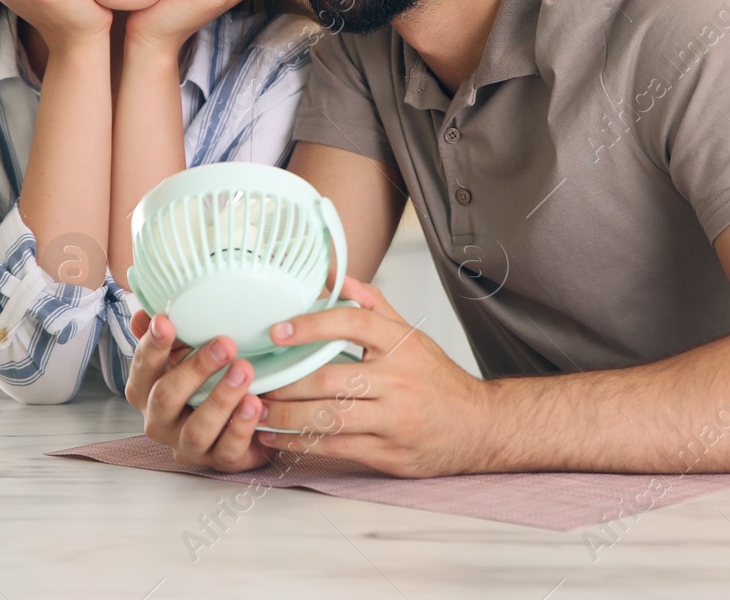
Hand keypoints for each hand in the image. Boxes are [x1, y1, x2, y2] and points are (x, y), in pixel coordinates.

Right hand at [125, 309, 272, 472]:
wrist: (241, 420)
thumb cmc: (205, 380)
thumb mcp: (186, 352)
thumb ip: (168, 334)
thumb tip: (145, 312)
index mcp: (146, 391)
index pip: (143, 367)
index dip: (153, 344)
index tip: (165, 321)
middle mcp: (159, 421)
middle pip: (167, 397)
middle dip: (196, 369)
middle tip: (225, 344)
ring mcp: (187, 445)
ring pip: (197, 429)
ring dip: (221, 397)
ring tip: (244, 371)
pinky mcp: (218, 461)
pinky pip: (227, 449)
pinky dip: (241, 426)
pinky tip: (256, 404)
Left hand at [255, 276, 495, 477]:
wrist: (478, 427)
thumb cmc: (436, 379)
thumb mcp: (411, 335)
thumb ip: (371, 305)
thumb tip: (334, 276)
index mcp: (402, 344)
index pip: (354, 324)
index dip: (312, 325)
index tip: (276, 330)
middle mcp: (399, 380)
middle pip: (330, 378)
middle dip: (285, 382)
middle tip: (251, 379)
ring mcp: (394, 420)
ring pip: (328, 417)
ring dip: (284, 416)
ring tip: (253, 410)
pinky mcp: (388, 453)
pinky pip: (335, 447)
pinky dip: (299, 443)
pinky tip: (274, 437)